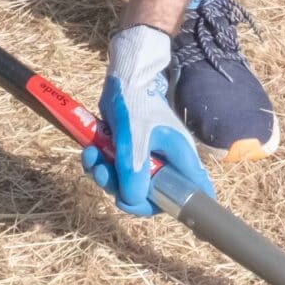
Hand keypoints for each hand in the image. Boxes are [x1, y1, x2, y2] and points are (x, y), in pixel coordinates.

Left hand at [83, 25, 214, 216]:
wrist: (122, 78)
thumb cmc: (136, 102)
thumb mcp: (133, 138)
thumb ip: (133, 170)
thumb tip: (132, 200)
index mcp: (180, 158)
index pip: (195, 192)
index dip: (182, 206)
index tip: (152, 207)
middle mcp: (166, 162)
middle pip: (151, 196)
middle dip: (124, 191)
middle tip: (106, 177)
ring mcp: (146, 158)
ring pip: (128, 185)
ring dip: (106, 176)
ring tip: (93, 159)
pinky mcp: (128, 153)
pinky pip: (114, 172)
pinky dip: (100, 166)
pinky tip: (90, 153)